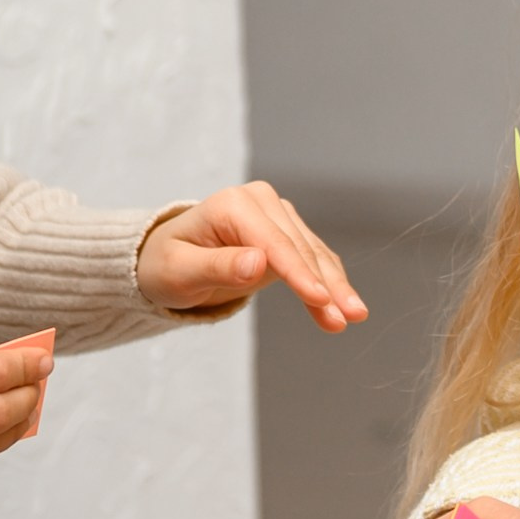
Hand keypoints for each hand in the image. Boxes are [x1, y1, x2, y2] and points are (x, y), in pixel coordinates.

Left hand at [136, 181, 368, 331]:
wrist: (166, 260)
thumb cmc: (166, 265)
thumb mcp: (180, 272)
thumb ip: (218, 267)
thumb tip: (257, 264)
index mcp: (232, 204)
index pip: (273, 243)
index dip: (298, 273)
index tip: (321, 299)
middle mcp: (259, 201)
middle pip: (300, 248)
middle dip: (325, 284)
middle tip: (350, 316)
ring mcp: (276, 215)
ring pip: (314, 254)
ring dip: (335, 286)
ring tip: (353, 317)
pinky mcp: (286, 233)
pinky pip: (312, 260)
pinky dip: (328, 284)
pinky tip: (341, 309)